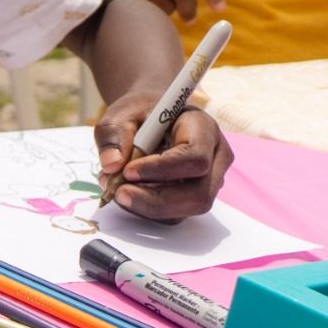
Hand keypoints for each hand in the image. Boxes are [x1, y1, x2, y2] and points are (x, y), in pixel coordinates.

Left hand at [92, 99, 232, 221]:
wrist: (151, 118)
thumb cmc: (141, 113)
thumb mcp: (121, 113)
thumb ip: (113, 134)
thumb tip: (112, 165)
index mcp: (203, 128)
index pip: (194, 157)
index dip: (162, 169)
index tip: (128, 171)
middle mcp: (215, 157)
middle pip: (199, 193)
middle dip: (156, 200)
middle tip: (119, 193)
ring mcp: (210, 181)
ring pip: (187, 209)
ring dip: (149, 207)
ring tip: (117, 190)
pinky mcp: (195, 197)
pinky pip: (176, 215)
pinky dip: (148, 210)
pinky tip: (129, 194)